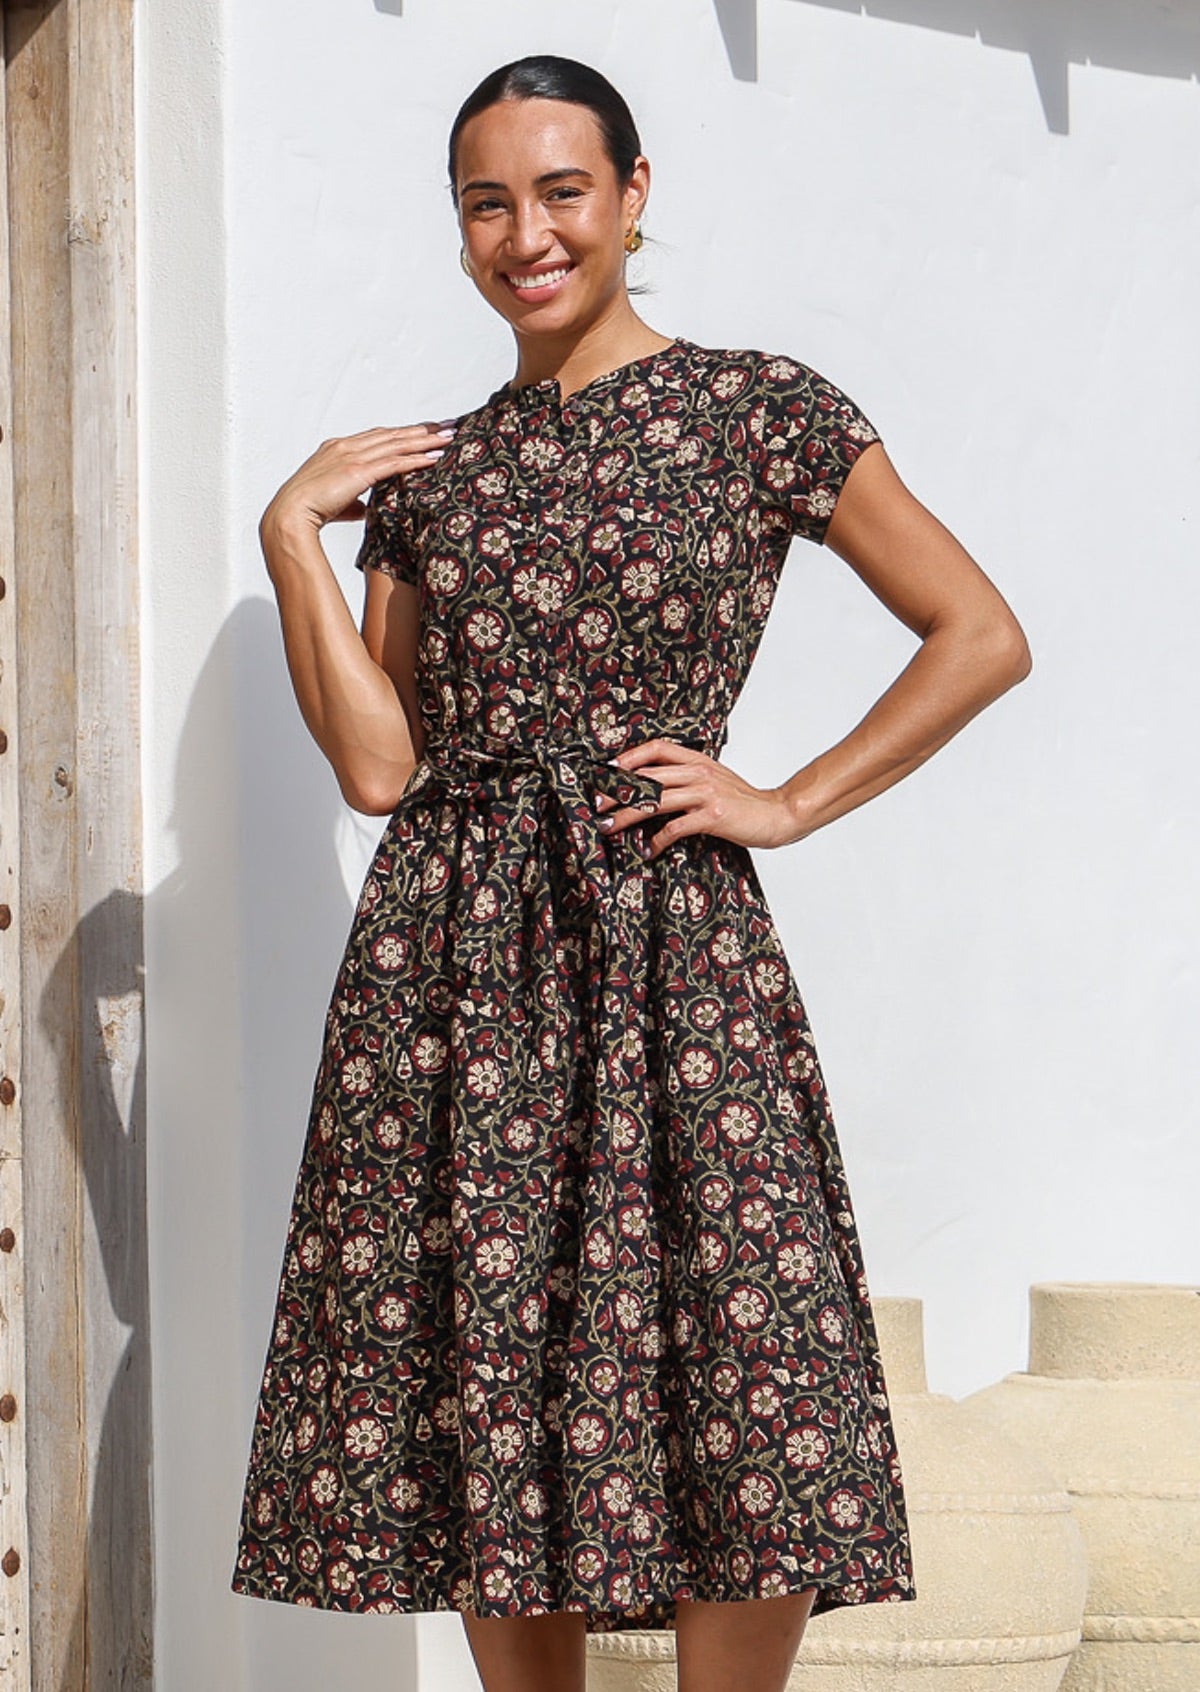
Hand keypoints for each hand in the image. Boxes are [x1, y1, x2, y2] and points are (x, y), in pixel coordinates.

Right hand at [259, 420, 455, 540]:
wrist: (290, 514)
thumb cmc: (308, 511)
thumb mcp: (336, 502)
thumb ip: (353, 501)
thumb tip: (366, 509)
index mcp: (338, 448)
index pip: (378, 436)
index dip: (402, 434)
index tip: (424, 432)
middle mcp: (346, 446)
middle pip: (392, 434)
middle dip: (422, 430)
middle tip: (447, 425)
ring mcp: (352, 456)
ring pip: (397, 443)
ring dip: (426, 440)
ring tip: (450, 437)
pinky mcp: (358, 471)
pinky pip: (394, 462)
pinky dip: (416, 459)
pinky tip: (435, 458)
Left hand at [594, 739, 799, 857]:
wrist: (776, 814)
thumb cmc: (744, 800)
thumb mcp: (715, 778)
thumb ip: (688, 776)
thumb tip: (654, 785)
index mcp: (698, 760)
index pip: (657, 748)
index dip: (630, 757)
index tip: (609, 770)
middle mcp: (699, 773)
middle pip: (648, 777)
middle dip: (617, 791)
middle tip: (597, 805)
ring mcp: (706, 794)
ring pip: (655, 801)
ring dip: (627, 815)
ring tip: (609, 826)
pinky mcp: (712, 816)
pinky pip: (675, 827)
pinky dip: (657, 840)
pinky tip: (649, 849)